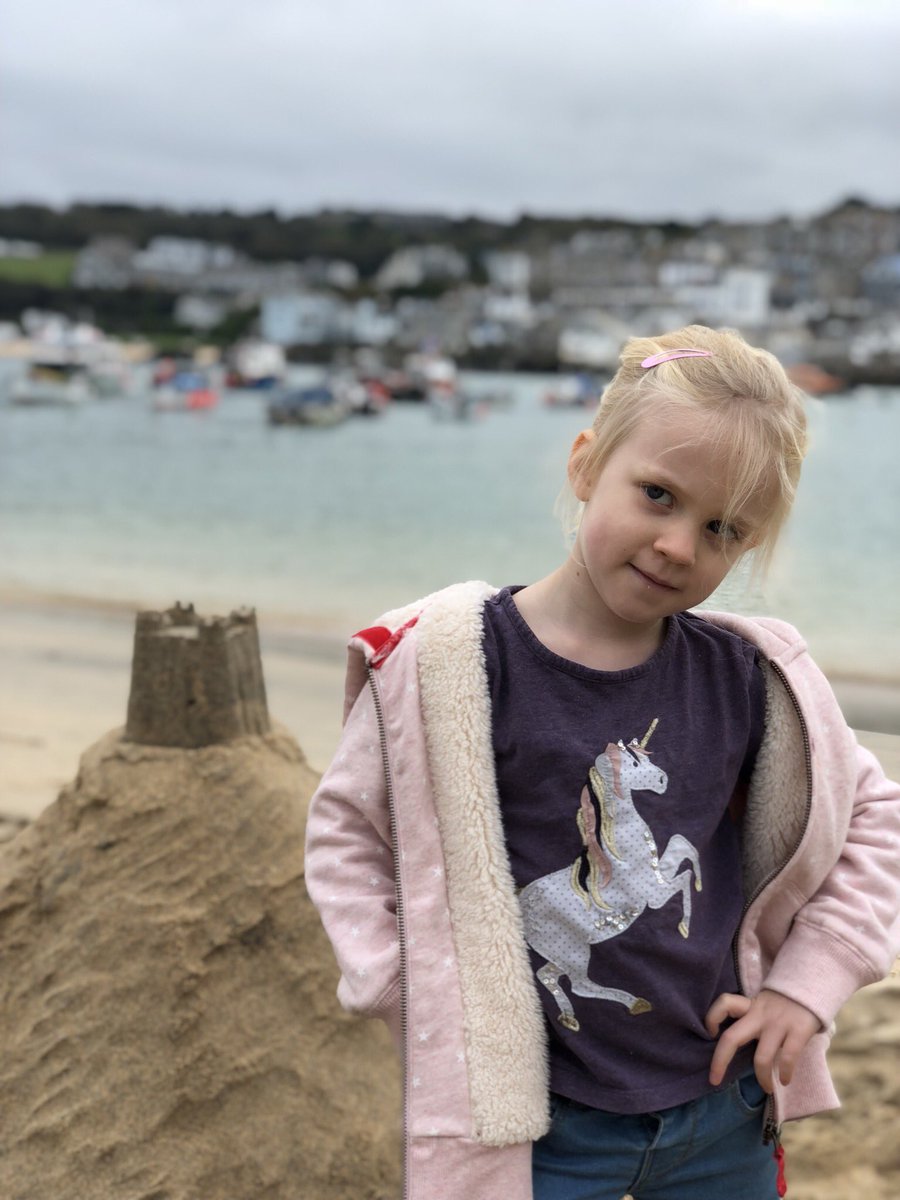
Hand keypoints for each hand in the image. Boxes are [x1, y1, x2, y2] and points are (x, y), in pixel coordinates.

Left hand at [705, 989, 820, 1091]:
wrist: (813, 985)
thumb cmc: (785, 1001)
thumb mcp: (764, 1003)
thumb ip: (752, 1016)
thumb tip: (737, 1041)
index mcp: (750, 1006)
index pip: (724, 1003)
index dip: (712, 1017)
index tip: (711, 1032)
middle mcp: (760, 1015)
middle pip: (732, 1038)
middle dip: (719, 1062)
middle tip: (714, 1080)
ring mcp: (778, 1024)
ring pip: (761, 1058)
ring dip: (762, 1078)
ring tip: (767, 1088)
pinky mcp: (798, 1031)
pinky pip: (788, 1058)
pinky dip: (785, 1073)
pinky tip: (786, 1081)